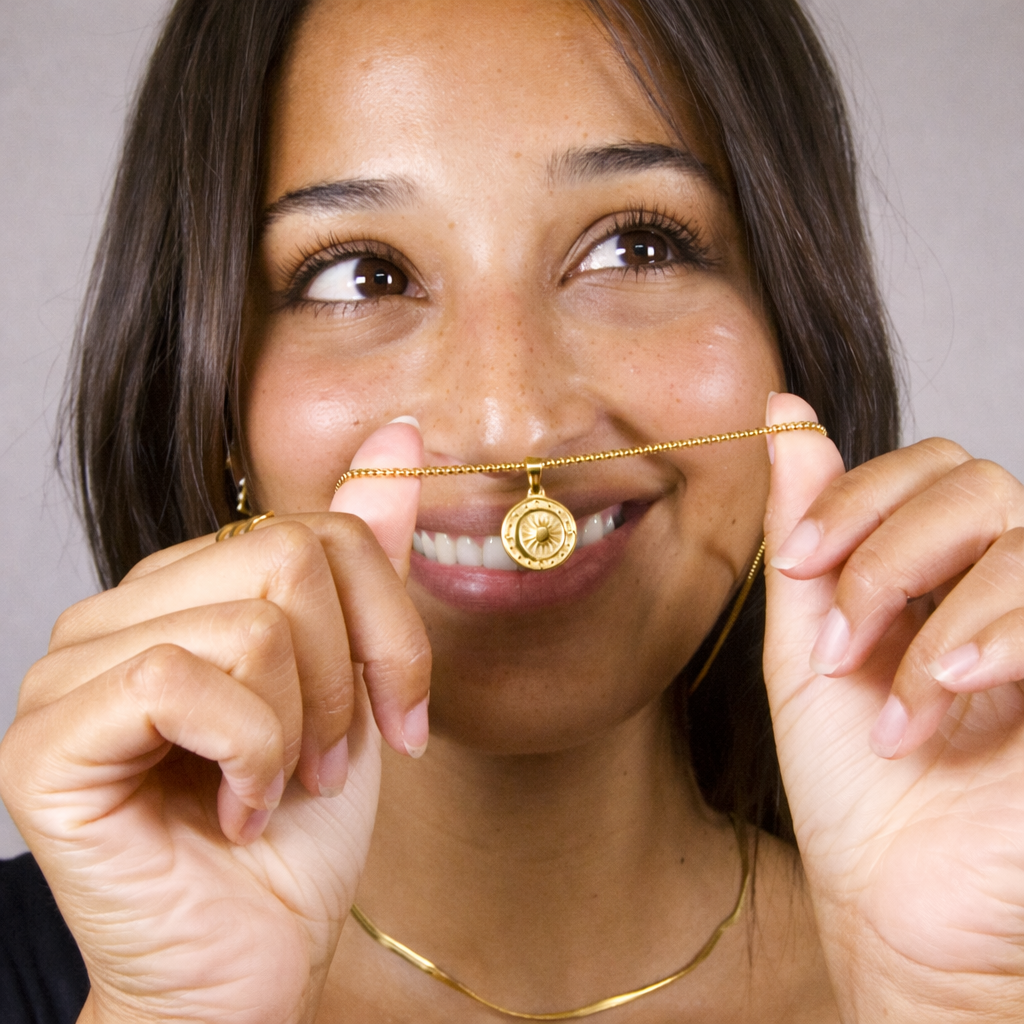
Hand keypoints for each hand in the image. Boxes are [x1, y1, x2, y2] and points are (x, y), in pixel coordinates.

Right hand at [0, 421, 428, 1023]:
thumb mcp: (356, 673)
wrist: (256, 954)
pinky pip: (183, 683)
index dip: (388, 628)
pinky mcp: (49, 738)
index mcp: (189, 587)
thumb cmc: (301, 826)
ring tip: (276, 787)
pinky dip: (247, 757)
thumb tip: (396, 430)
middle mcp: (121, 610)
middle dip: (344, 680)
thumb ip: (359, 551)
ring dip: (300, 729)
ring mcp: (72, 669)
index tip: (402, 717)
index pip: (317, 531)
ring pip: (248, 623)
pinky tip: (232, 809)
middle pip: (287, 559)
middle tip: (324, 760)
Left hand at [762, 393, 1023, 1022]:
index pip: (925, 466)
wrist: (894, 902)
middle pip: (973, 480)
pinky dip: (987, 636)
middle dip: (886, 552)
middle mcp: (1006, 587)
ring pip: (1015, 532)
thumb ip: (806, 532)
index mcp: (938, 573)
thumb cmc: (850, 782)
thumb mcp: (805, 643)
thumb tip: (783, 409)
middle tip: (836, 645)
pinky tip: (943, 703)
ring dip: (929, 616)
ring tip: (891, 707)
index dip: (855, 495)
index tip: (797, 564)